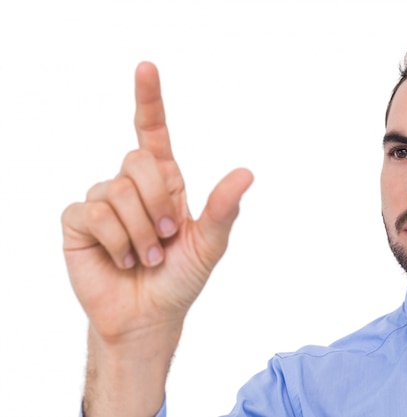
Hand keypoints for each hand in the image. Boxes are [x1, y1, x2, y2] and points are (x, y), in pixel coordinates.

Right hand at [61, 62, 252, 415]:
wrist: (149, 315)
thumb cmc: (181, 278)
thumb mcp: (209, 244)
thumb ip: (223, 208)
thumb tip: (248, 172)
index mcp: (163, 182)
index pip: (151, 132)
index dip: (149, 99)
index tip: (146, 67)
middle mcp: (130, 185)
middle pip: (138, 160)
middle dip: (158, 203)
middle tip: (167, 236)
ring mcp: (102, 201)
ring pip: (117, 190)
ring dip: (140, 231)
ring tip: (146, 255)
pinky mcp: (79, 221)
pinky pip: (94, 213)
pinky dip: (116, 241)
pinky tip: (122, 259)